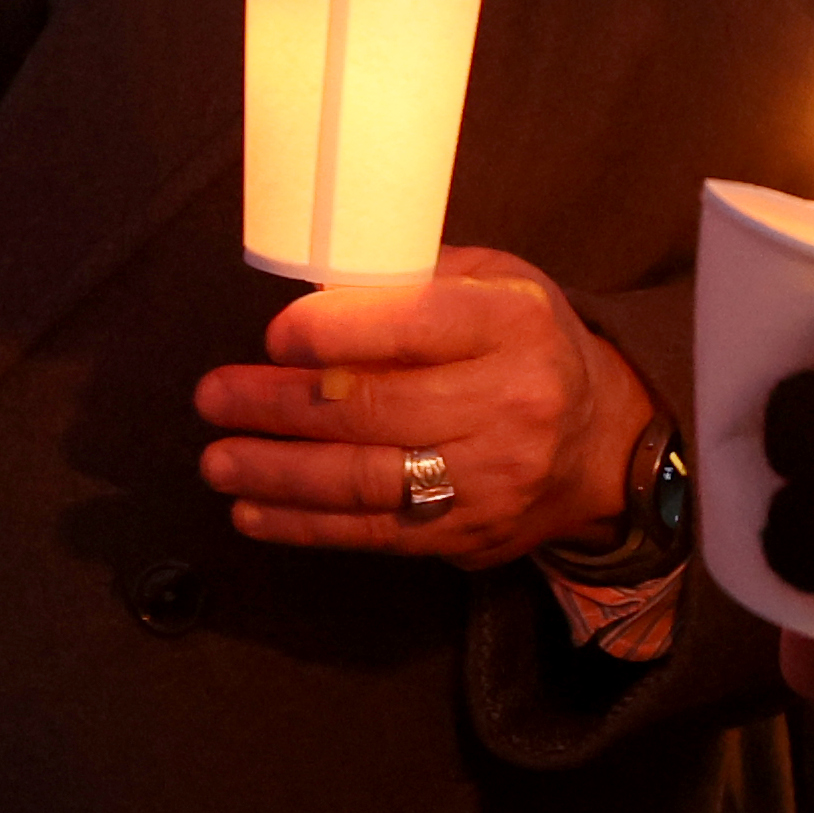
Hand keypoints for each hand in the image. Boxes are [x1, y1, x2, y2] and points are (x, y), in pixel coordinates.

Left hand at [195, 248, 647, 569]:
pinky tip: (253, 511)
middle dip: (279, 405)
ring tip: (218, 460)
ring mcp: (491, 478)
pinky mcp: (469, 533)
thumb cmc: (523, 344)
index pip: (414, 326)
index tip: (274, 337)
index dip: (334, 333)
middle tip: (214, 397)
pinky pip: (373, 533)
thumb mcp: (496, 282)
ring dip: (277, 473)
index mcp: (514, 324)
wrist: (599, 443)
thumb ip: (414, 278)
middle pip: (375, 408)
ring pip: (366, 480)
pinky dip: (304, 525)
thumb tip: (313, 291)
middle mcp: (510, 403)